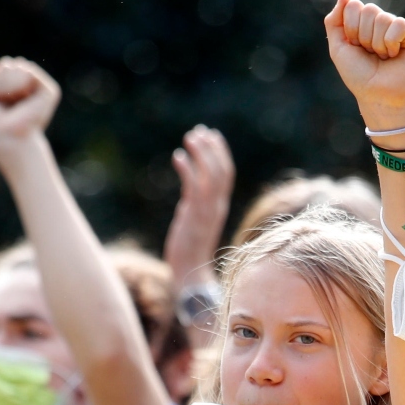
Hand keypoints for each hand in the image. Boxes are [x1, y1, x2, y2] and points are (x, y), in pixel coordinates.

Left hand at [0, 49, 60, 152]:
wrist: (9, 138)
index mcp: (13, 91)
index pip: (2, 68)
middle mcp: (28, 88)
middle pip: (11, 64)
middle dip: (1, 74)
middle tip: (1, 96)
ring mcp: (39, 89)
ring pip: (21, 65)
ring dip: (9, 77)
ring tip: (9, 96)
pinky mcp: (49, 91)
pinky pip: (32, 72)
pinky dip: (21, 80)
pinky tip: (19, 94)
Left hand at [164, 126, 233, 288]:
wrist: (189, 273)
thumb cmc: (189, 252)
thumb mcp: (194, 224)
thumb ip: (194, 209)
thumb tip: (187, 201)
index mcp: (218, 207)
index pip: (226, 174)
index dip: (220, 153)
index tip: (212, 136)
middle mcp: (216, 206)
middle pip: (222, 170)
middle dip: (212, 148)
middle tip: (200, 131)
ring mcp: (206, 210)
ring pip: (211, 174)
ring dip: (202, 153)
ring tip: (190, 137)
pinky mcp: (193, 215)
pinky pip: (194, 186)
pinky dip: (187, 168)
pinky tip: (177, 156)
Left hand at [324, 0, 404, 124]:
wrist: (377, 95)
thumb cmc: (358, 76)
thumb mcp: (338, 48)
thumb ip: (334, 20)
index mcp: (363, 23)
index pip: (353, 6)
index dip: (350, 28)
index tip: (355, 47)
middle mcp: (380, 22)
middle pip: (368, 9)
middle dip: (363, 36)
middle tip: (369, 53)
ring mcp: (397, 27)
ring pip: (383, 18)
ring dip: (377, 44)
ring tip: (382, 57)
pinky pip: (399, 24)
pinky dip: (391, 43)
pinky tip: (394, 55)